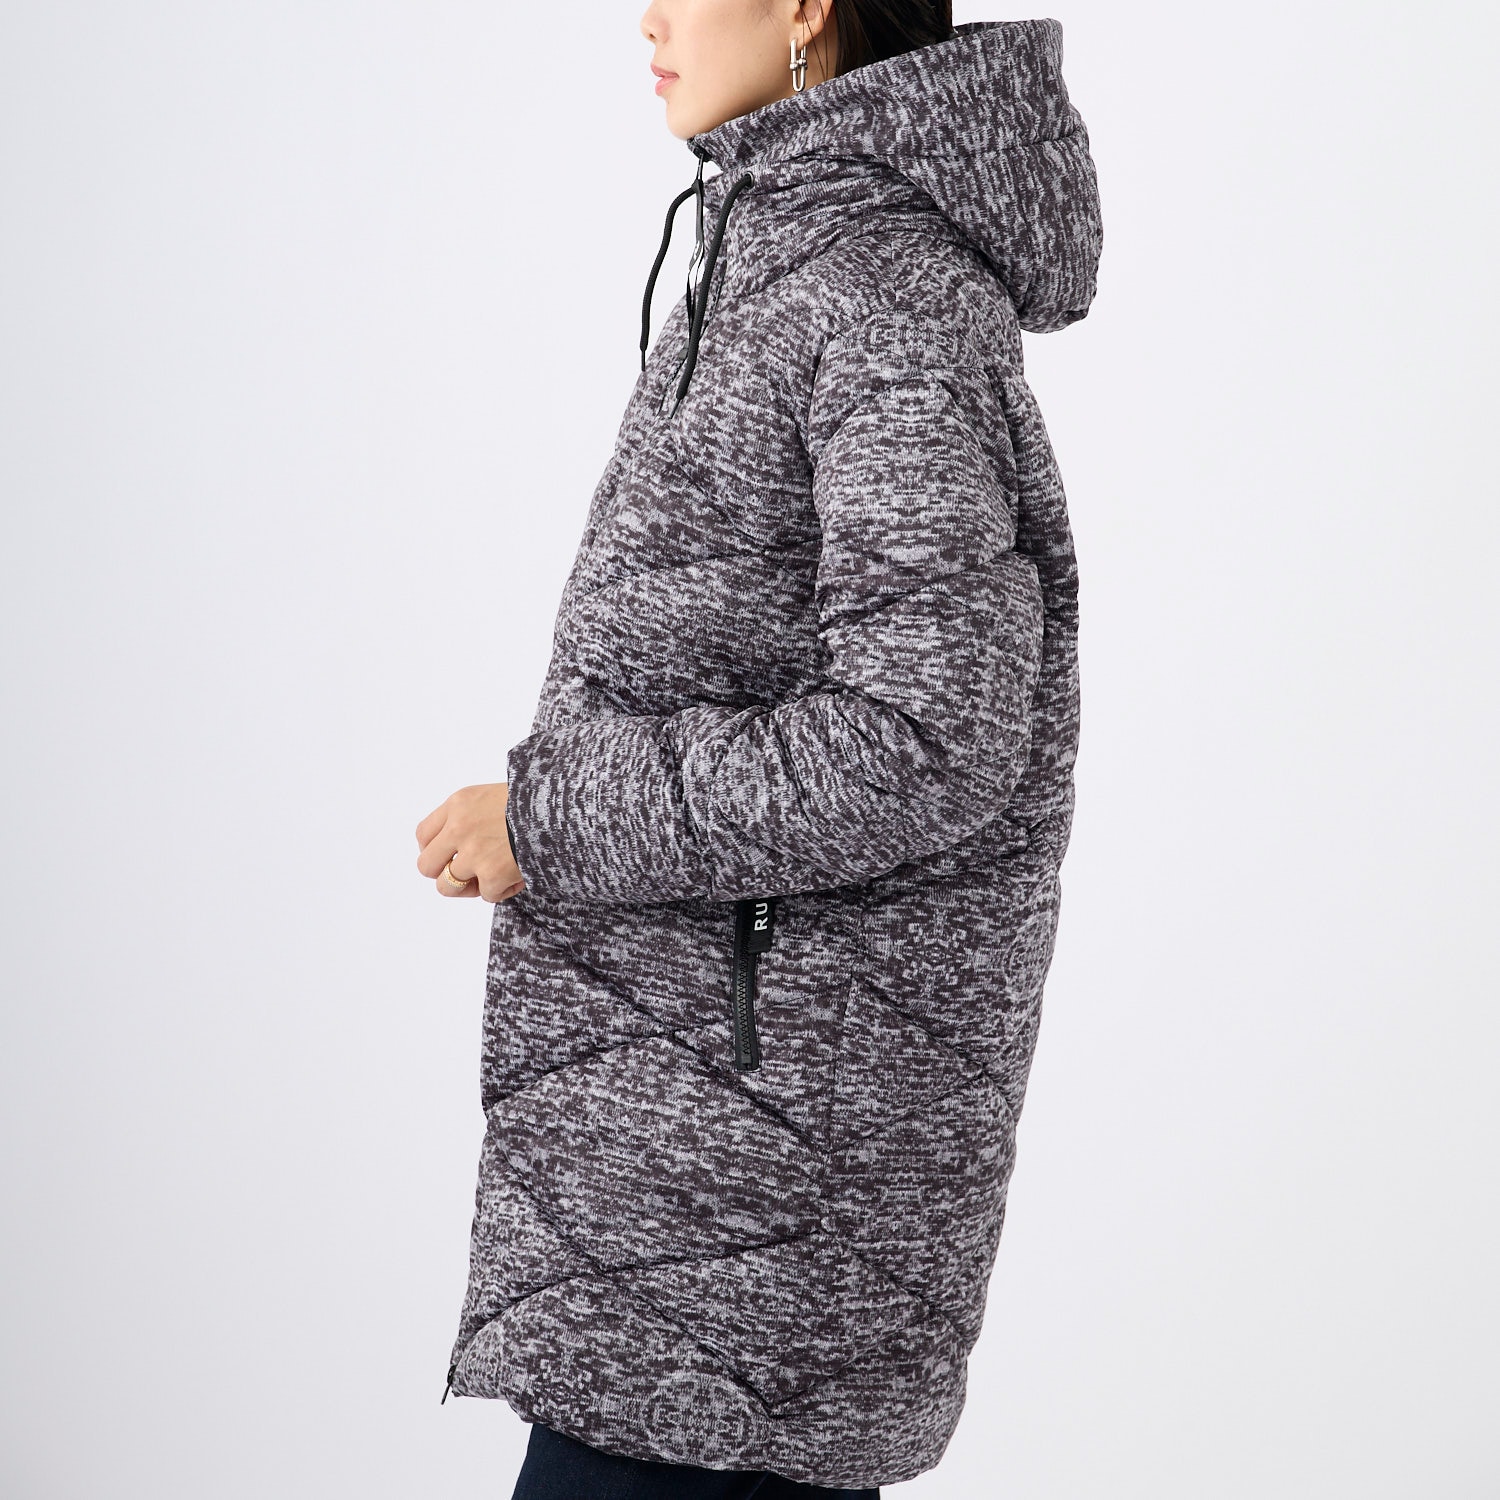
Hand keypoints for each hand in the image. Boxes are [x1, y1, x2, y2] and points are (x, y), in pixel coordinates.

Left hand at [415, 782, 525, 902]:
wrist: (563, 808)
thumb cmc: (536, 800)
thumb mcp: (493, 795)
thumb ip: (471, 816)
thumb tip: (460, 846)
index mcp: (458, 804)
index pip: (423, 834)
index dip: (434, 850)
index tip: (450, 855)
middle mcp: (458, 828)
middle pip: (427, 866)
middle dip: (445, 873)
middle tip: (468, 873)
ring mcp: (473, 853)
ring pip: (448, 886)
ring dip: (471, 887)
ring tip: (493, 878)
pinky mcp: (492, 874)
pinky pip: (487, 895)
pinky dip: (503, 890)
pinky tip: (518, 876)